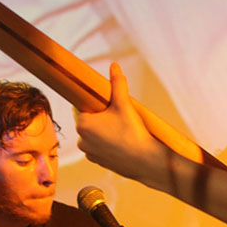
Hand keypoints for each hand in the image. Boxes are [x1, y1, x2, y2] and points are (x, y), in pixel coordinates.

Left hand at [76, 63, 162, 180]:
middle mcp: (81, 139)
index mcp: (82, 123)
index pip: (81, 105)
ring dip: (102, 130)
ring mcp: (88, 153)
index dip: (93, 102)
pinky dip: (106, 143)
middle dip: (99, 116)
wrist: (145, 161)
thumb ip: (117, 83)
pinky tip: (120, 141)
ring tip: (120, 129)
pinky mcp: (97, 161)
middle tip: (116, 115)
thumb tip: (114, 65)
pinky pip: (98, 147)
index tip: (104, 102)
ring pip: (93, 134)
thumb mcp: (124, 104)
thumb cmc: (133, 132)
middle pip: (87, 120)